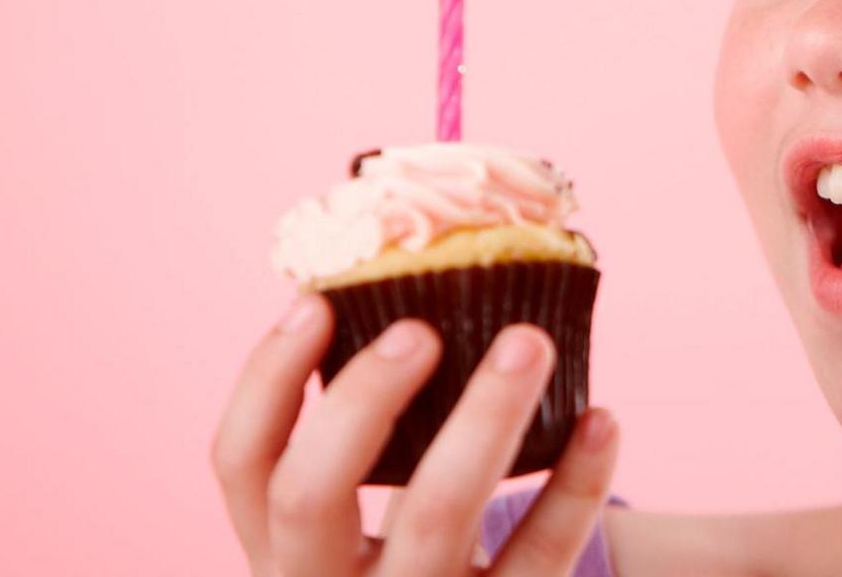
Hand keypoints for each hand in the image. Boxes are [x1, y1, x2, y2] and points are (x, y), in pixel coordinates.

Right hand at [212, 293, 619, 574]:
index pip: (240, 464)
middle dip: (361, 400)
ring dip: (484, 416)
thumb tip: (404, 292)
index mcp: (283, 551)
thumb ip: (364, 446)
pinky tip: (601, 420)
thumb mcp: (366, 532)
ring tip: (529, 340)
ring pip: (436, 517)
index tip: (317, 302)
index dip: (267, 380)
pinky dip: (577, 484)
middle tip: (422, 329)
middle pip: (310, 496)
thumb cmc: (414, 570)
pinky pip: (541, 555)